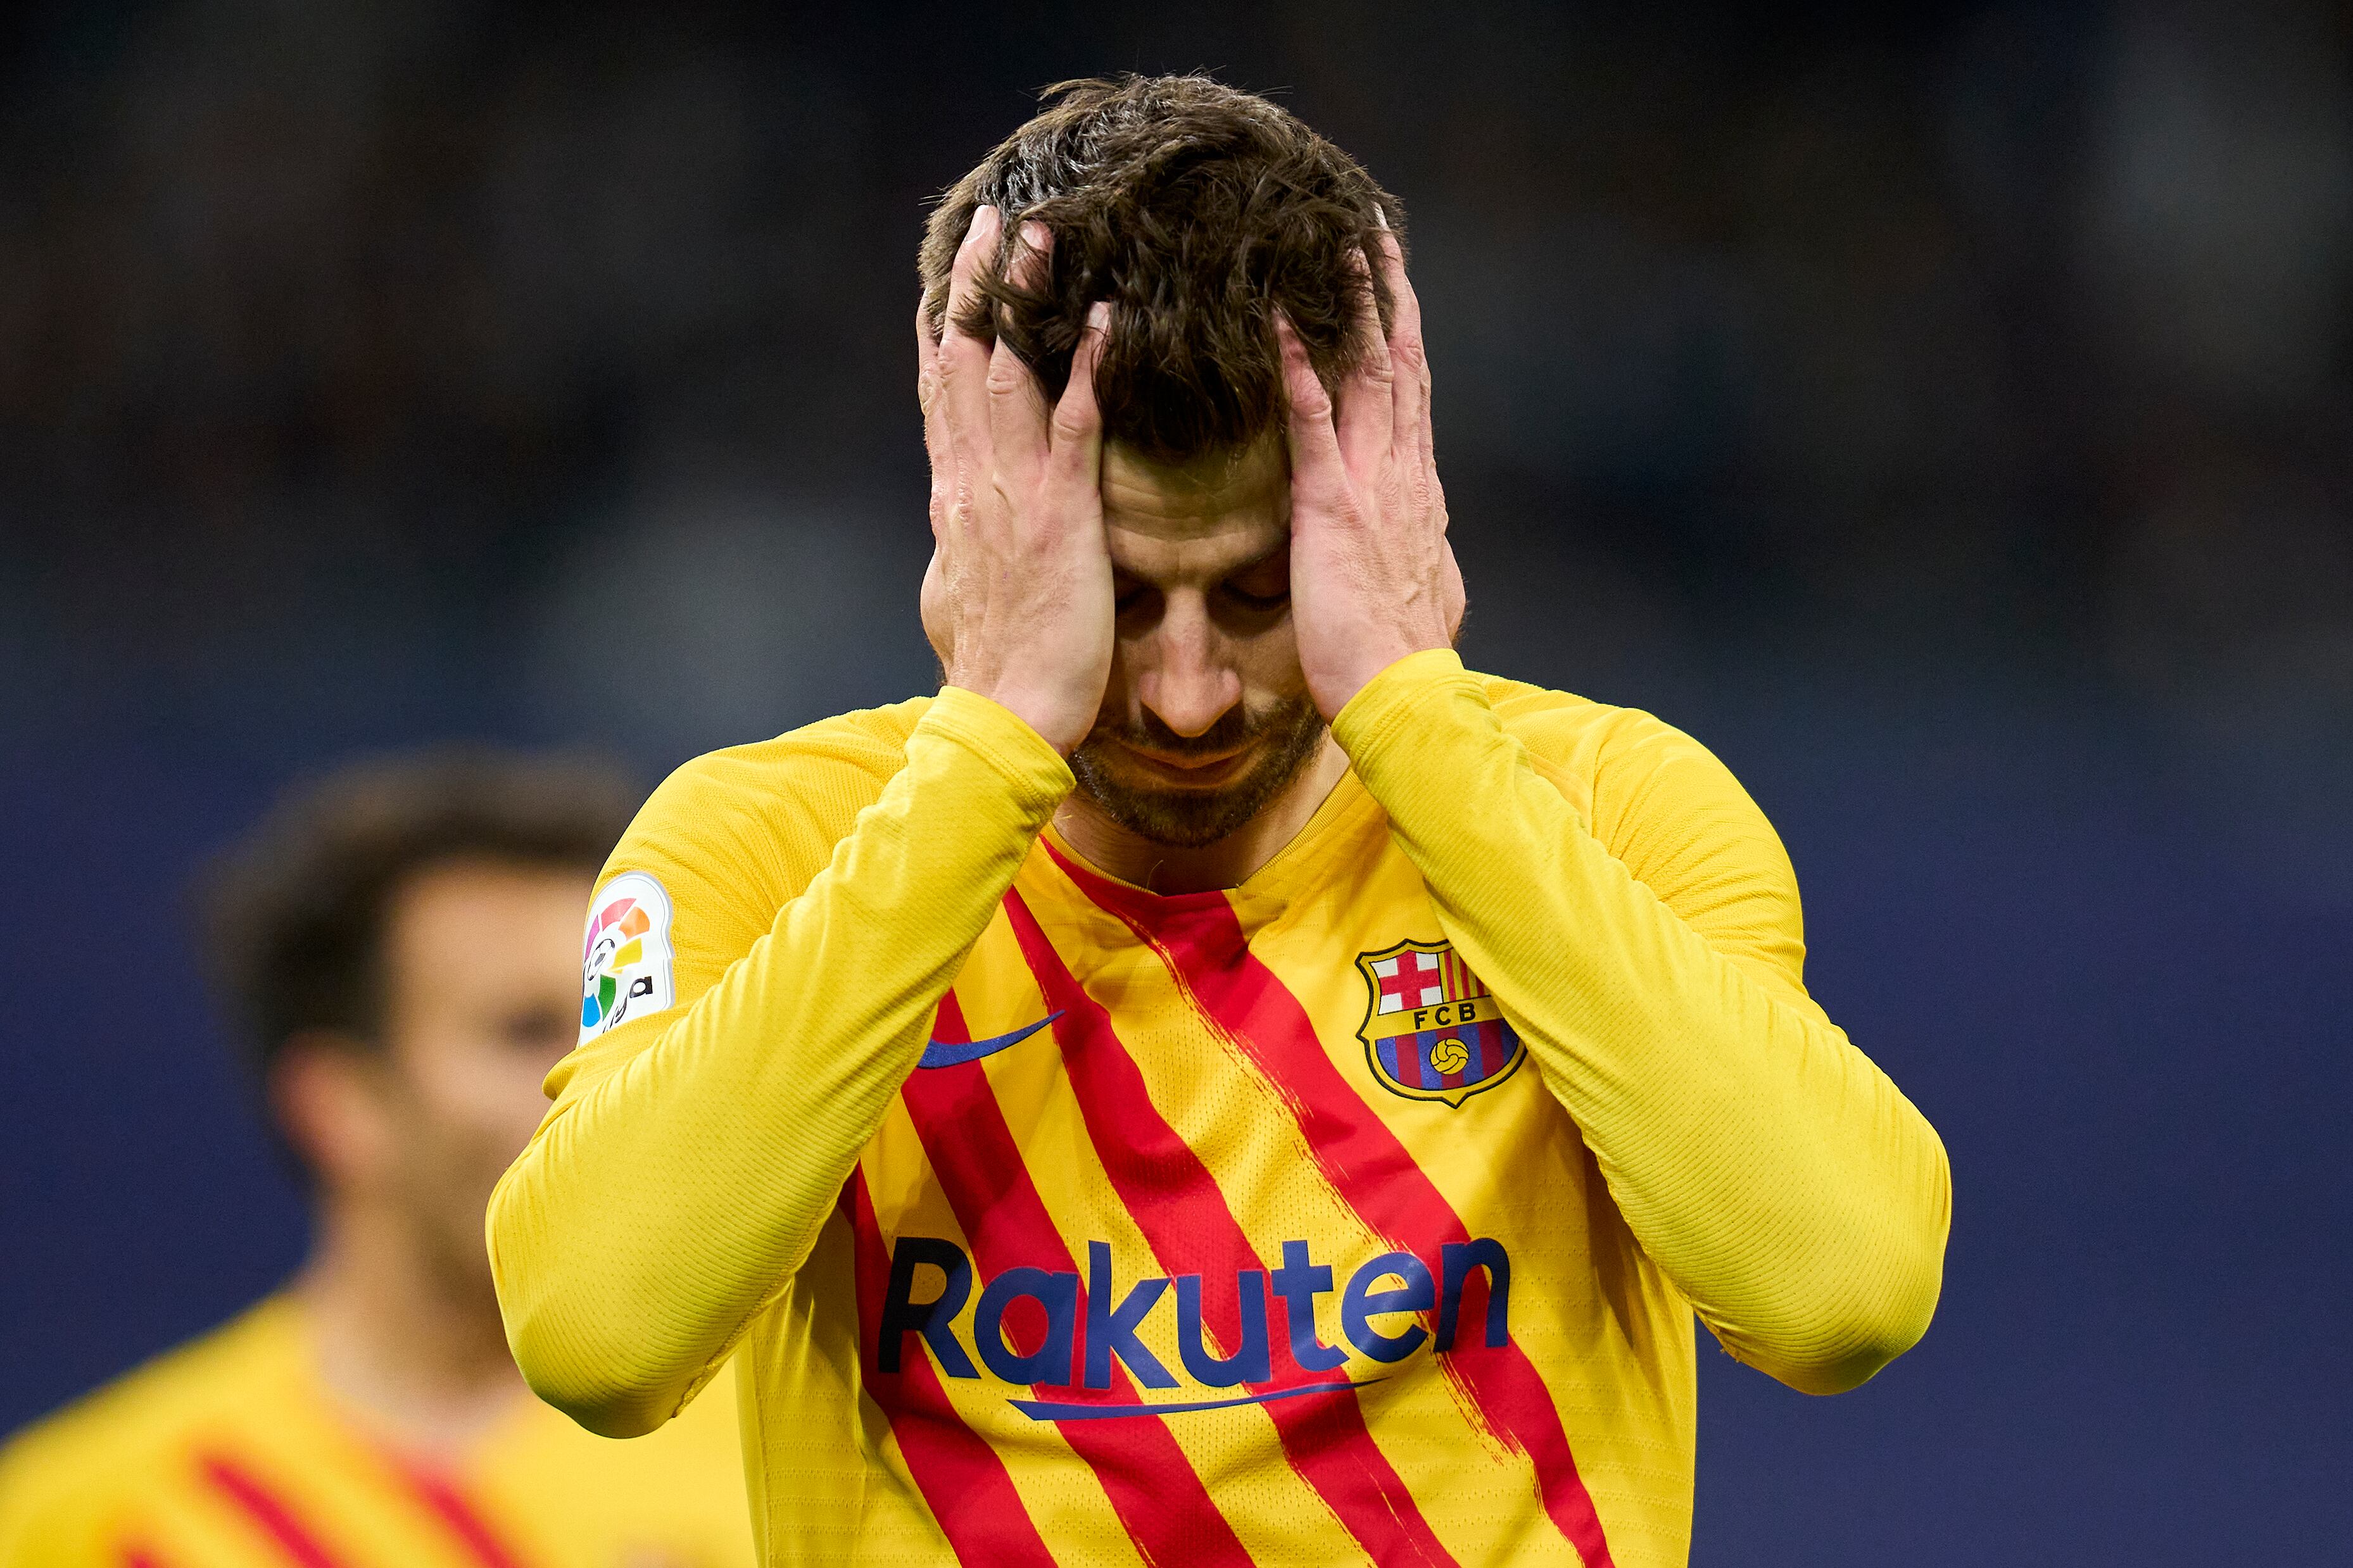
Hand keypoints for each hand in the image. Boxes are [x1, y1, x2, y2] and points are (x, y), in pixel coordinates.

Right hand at [917, 205, 1114, 754]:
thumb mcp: (967, 591)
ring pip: (1008, 375)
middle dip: (973, 286)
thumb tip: (949, 530)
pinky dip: (1090, 370)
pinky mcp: (1059, 517)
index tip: (946, 275)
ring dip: (1024, 301)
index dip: (942, 327)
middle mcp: (972, 482)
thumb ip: (963, 546)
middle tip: (990, 218)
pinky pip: (1077, 427)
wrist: (1006, 718)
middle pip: (962, 361)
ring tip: (1043, 235)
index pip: (941, 393)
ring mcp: (1012, 495)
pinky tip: (1110, 321)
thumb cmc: (1001, 666)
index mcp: (954, 497)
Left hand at [1279, 222, 1465, 720]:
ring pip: (1370, 376)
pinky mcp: (1333, 508)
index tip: (1396, 287)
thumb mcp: (1421, 594)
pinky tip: (1282, 325)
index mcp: (1417, 493)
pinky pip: (1314, 425)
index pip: (1412, 398)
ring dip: (1354, 309)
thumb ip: (1421, 560)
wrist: (1403, 697)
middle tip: (1374, 233)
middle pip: (1401, 365)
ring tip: (1338, 247)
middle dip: (1390, 296)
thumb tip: (1434, 557)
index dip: (1404, 337)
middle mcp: (1404, 475)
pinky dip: (1300, 372)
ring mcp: (1373, 486)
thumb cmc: (1398, 659)